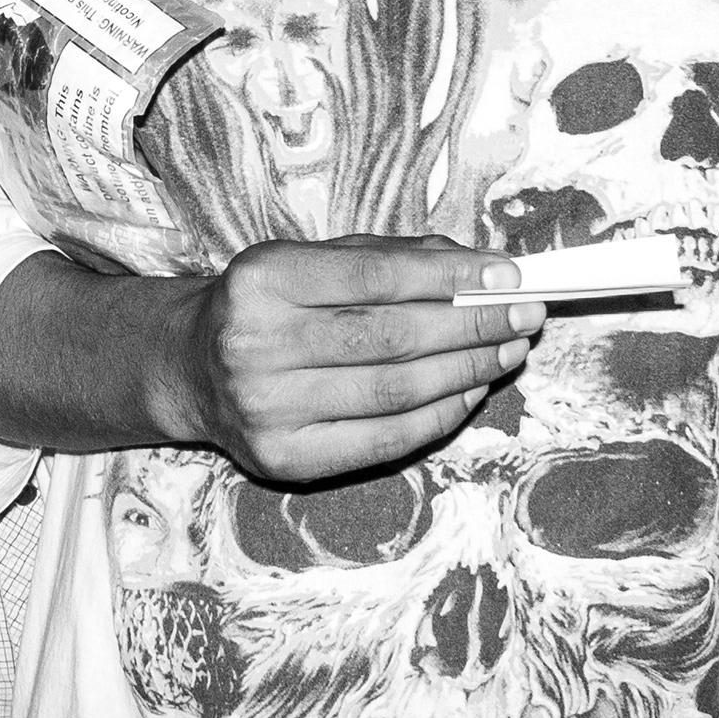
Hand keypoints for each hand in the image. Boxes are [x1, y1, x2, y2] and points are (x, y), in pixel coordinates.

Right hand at [155, 235, 540, 486]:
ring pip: (395, 392)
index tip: (508, 275)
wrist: (193, 367)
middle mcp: (256, 344)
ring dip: (467, 371)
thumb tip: (477, 268)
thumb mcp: (309, 260)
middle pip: (392, 338)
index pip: (375, 277)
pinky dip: (438, 414)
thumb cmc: (267, 305)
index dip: (450, 278)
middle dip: (473, 325)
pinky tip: (469, 390)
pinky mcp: (285, 459)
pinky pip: (384, 440)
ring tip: (507, 351)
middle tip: (525, 314)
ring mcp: (268, 409)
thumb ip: (386, 259)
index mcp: (262, 279)